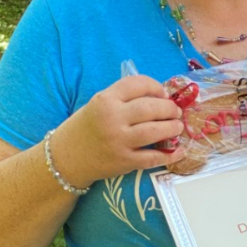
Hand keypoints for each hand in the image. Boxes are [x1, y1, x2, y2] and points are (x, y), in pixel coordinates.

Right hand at [49, 75, 185, 187]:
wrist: (67, 157)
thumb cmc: (86, 128)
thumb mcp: (99, 104)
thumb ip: (124, 98)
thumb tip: (159, 97)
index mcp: (106, 99)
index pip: (138, 84)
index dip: (156, 87)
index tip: (163, 93)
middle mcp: (113, 118)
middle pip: (151, 108)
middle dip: (169, 108)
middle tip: (175, 112)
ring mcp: (119, 141)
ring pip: (155, 131)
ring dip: (172, 128)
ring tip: (177, 127)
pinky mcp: (124, 161)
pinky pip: (153, 158)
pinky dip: (170, 155)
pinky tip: (179, 151)